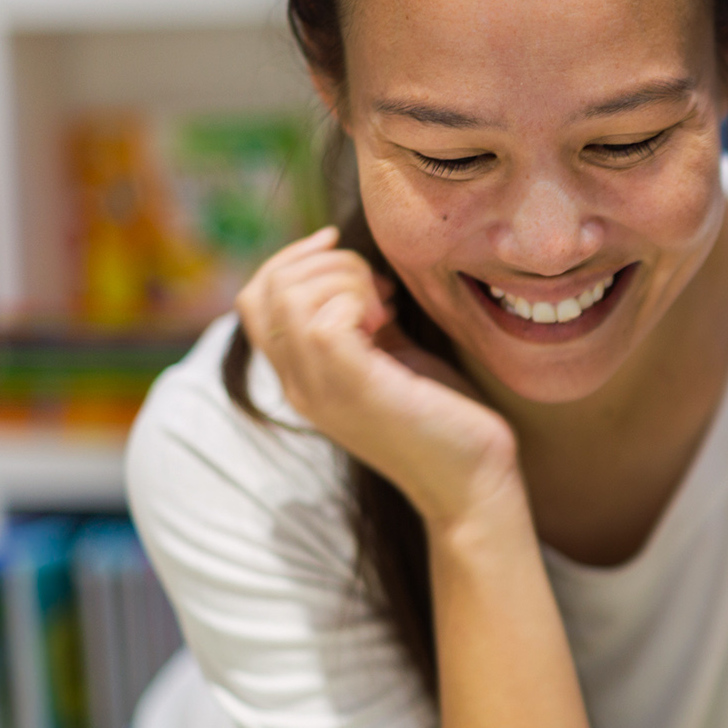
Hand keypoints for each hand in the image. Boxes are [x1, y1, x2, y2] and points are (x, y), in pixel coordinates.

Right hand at [236, 227, 522, 528]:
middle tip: (380, 288)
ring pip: (291, 297)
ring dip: (345, 277)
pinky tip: (391, 319)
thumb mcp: (392, 356)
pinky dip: (359, 298)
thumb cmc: (443, 416)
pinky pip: (326, 319)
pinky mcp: (354, 388)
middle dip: (326, 263)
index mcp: (301, 376)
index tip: (338, 246)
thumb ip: (364, 320)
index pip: (254, 299)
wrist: (473, 482)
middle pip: (265, 289)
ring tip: (387, 305)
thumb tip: (357, 269)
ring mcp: (320, 390)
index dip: (292, 258)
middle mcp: (298, 385)